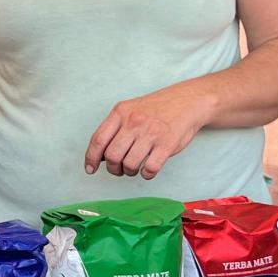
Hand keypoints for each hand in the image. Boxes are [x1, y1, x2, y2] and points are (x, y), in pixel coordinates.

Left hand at [84, 82, 215, 178]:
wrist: (187, 102)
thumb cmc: (156, 109)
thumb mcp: (130, 110)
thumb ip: (114, 128)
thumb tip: (99, 155)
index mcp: (121, 112)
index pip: (98, 140)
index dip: (91, 158)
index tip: (90, 169)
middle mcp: (134, 122)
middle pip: (112, 156)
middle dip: (113, 169)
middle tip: (119, 169)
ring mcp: (151, 133)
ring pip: (130, 165)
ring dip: (130, 172)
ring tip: (134, 168)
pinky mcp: (167, 144)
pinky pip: (150, 169)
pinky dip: (146, 174)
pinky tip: (148, 169)